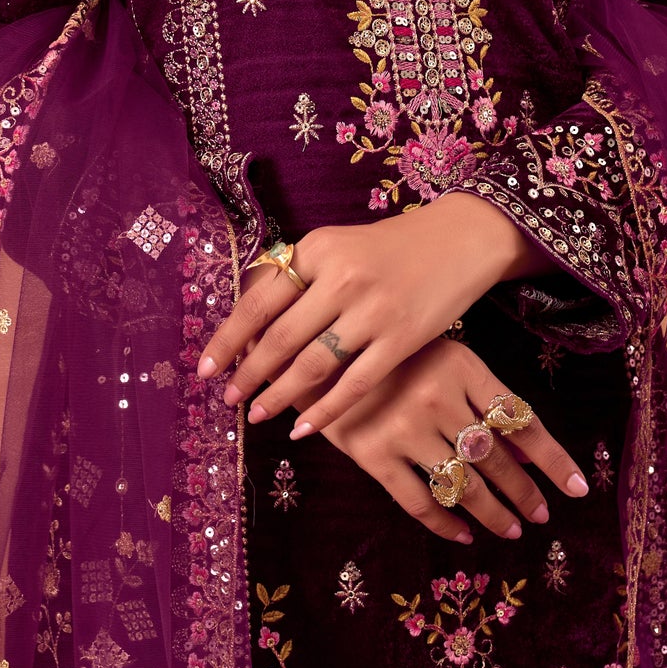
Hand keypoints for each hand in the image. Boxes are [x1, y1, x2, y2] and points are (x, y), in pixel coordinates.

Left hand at [197, 193, 547, 436]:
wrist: (461, 239)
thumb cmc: (391, 246)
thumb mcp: (339, 244)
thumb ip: (300, 276)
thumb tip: (248, 323)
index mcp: (318, 248)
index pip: (259, 301)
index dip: (228, 340)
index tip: (205, 368)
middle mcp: (341, 277)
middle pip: (279, 338)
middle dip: (248, 375)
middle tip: (228, 398)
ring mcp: (373, 310)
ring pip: (312, 365)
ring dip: (278, 396)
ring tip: (257, 415)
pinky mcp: (402, 338)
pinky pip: (353, 384)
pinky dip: (324, 411)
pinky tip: (303, 429)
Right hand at [304, 336, 588, 543]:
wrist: (317, 348)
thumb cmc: (390, 352)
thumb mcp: (443, 356)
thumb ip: (481, 397)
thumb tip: (526, 448)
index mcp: (462, 365)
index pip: (522, 420)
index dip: (554, 459)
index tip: (578, 489)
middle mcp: (438, 398)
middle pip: (496, 458)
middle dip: (524, 493)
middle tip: (540, 516)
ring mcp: (404, 428)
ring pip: (462, 484)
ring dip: (492, 513)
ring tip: (510, 529)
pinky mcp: (372, 455)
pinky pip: (418, 501)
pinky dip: (444, 524)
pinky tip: (462, 535)